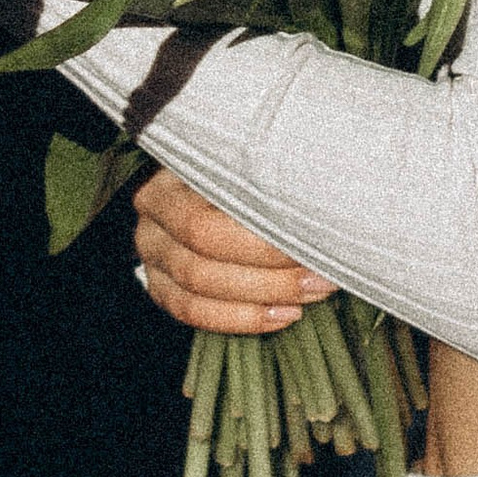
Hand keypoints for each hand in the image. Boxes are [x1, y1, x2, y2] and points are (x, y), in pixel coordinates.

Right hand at [133, 168, 334, 334]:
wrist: (212, 181)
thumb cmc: (246, 167)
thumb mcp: (253, 157)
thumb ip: (275, 176)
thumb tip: (325, 207)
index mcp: (171, 179)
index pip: (205, 224)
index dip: (260, 245)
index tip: (311, 246)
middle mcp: (152, 217)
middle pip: (201, 260)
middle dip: (269, 276)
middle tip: (320, 277)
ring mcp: (152, 254)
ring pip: (197, 290)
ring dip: (262, 298)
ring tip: (311, 293)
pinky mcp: (160, 284)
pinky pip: (192, 312)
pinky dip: (240, 319)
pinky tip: (282, 314)